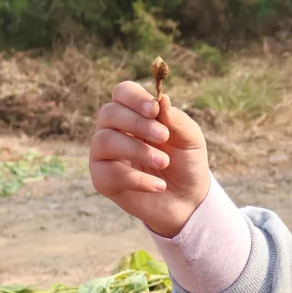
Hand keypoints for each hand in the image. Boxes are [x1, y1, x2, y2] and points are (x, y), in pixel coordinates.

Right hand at [90, 81, 210, 237]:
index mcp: (134, 112)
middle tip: (164, 137)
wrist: (187, 199)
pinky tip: (158, 185)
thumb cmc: (186, 162)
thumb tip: (162, 99)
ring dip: (137, 150)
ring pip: (104, 141)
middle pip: (109, 113)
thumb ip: (176, 120)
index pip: (122, 92)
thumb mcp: (190, 139)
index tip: (154, 110)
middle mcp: (113, 129)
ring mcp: (104, 154)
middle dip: (137, 123)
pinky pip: (108, 173)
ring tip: (164, 162)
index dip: (135, 98)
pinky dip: (136, 179)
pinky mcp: (102, 179)